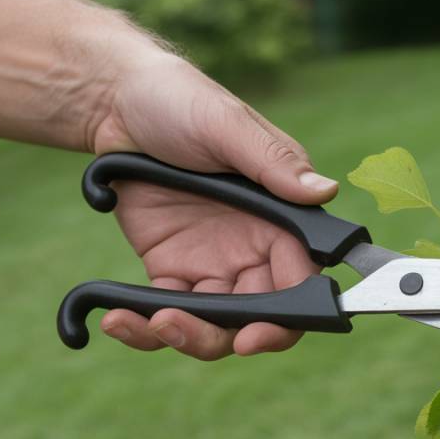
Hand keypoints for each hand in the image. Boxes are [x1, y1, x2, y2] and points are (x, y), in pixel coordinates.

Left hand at [92, 54, 339, 358]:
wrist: (114, 102)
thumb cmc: (181, 102)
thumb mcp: (227, 126)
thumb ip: (274, 163)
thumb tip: (325, 191)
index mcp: (282, 218)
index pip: (300, 280)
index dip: (289, 314)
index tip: (260, 332)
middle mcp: (255, 249)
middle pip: (262, 315)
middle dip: (239, 336)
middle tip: (208, 337)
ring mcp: (213, 265)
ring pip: (216, 324)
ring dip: (189, 337)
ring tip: (153, 324)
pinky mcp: (170, 270)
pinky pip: (165, 311)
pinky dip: (144, 327)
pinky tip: (119, 318)